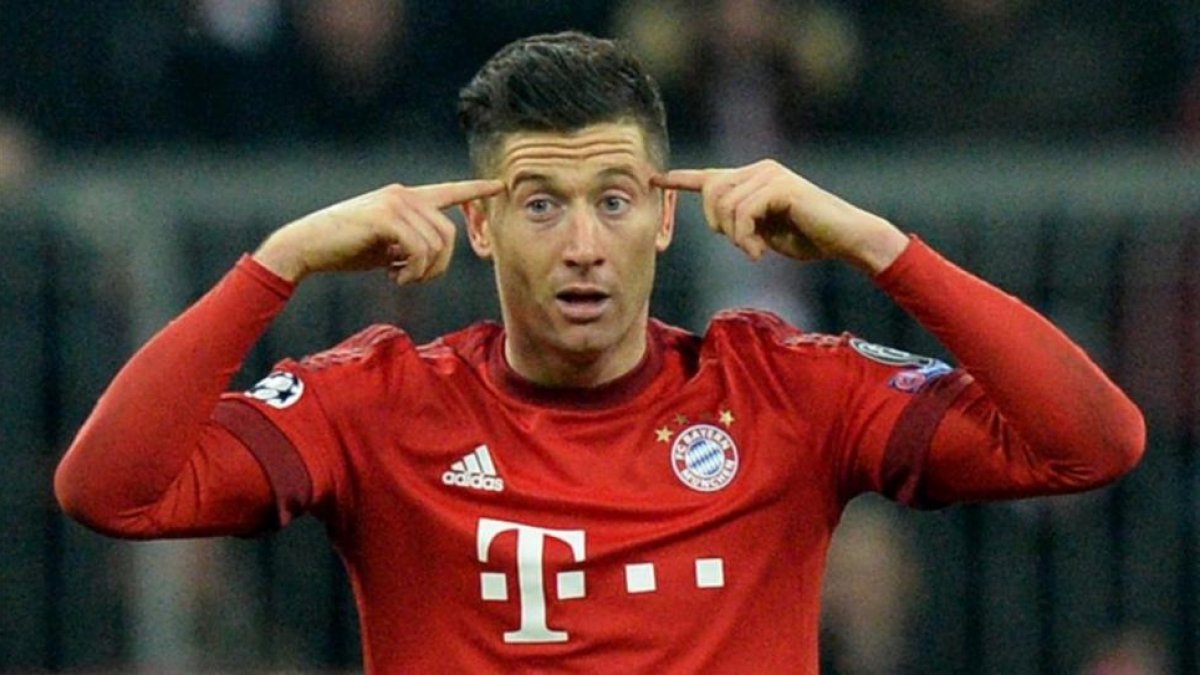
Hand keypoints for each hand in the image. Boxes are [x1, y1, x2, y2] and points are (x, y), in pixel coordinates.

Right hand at [254, 179, 503, 283]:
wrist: (305, 247)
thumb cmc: (344, 250)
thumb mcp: (386, 247)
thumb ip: (411, 243)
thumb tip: (434, 257)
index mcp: (406, 199)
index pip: (449, 191)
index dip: (475, 190)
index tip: (500, 186)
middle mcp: (404, 194)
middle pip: (449, 234)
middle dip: (439, 266)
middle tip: (412, 280)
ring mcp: (395, 202)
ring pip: (437, 244)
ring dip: (422, 272)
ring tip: (399, 277)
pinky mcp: (386, 215)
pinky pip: (420, 249)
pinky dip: (412, 271)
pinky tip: (392, 275)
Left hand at [652, 160, 908, 273]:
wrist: (844, 238)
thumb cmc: (807, 237)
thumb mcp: (763, 232)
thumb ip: (739, 222)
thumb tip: (717, 222)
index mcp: (752, 179)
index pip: (709, 176)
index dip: (679, 179)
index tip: (653, 179)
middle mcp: (758, 169)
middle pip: (711, 193)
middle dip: (717, 225)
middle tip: (742, 246)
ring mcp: (769, 174)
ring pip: (724, 205)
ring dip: (735, 237)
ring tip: (755, 251)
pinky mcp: (780, 185)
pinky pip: (742, 212)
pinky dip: (745, 237)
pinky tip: (760, 251)